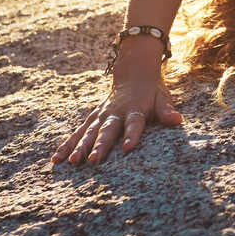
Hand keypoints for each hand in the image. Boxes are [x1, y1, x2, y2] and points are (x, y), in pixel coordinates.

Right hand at [51, 59, 182, 166]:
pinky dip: (66, 145)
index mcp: (134, 108)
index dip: (132, 134)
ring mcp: (101, 115)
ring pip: (89, 132)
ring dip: (80, 147)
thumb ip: (167, 111)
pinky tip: (57, 159)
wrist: (133, 73)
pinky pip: (77, 132)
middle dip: (100, 145)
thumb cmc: (151, 91)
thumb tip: (178, 120)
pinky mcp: (92, 118)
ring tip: (72, 162)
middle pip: (107, 130)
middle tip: (94, 161)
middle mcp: (115, 112)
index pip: (134, 122)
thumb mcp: (162, 98)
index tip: (127, 147)